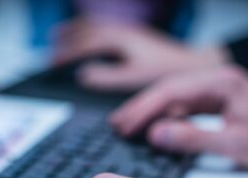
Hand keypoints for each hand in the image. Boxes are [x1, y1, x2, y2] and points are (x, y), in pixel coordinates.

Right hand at [53, 17, 227, 90]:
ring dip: (78, 33)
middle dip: (67, 41)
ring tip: (61, 36)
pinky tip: (93, 43)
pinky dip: (93, 36)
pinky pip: (108, 32)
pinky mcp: (138, 40)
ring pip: (97, 28)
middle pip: (88, 31)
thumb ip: (108, 77)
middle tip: (50, 49)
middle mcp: (125, 33)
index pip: (85, 44)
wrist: (197, 66)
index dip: (67, 55)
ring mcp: (132, 35)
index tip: (52, 65)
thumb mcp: (136, 79)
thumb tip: (83, 75)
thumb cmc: (170, 74)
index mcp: (122, 40)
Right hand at [111, 66, 247, 169]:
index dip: (145, 108)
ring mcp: (216, 91)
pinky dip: (166, 117)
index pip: (173, 92)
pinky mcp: (215, 103)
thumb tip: (156, 134)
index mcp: (222, 83)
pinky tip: (153, 126)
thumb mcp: (233, 143)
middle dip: (142, 107)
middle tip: (118, 123)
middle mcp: (217, 82)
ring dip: (151, 111)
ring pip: (174, 98)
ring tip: (128, 124)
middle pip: (169, 90)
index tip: (126, 124)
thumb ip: (192, 138)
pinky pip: (184, 107)